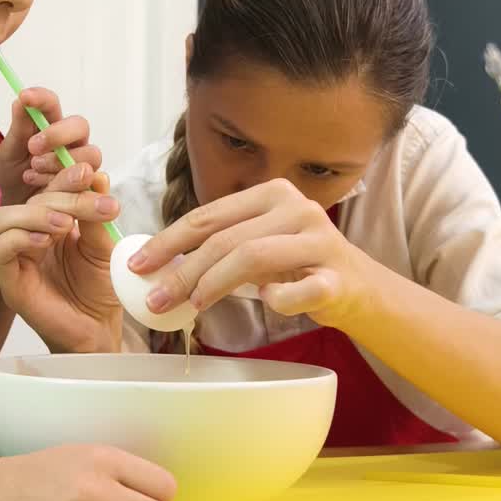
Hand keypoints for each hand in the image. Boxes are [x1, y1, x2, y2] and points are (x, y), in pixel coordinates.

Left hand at [0, 87, 102, 206]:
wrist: (18, 208)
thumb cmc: (16, 176)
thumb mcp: (10, 152)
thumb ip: (18, 127)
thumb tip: (21, 100)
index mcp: (51, 125)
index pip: (53, 103)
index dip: (42, 98)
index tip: (26, 97)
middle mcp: (71, 141)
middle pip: (80, 125)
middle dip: (57, 134)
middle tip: (33, 146)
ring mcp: (82, 163)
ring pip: (89, 154)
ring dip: (59, 162)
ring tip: (33, 171)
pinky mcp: (88, 185)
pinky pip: (90, 180)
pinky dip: (66, 184)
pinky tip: (44, 188)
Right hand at [0, 162, 122, 352]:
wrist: (101, 329)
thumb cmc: (101, 287)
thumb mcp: (104, 244)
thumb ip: (95, 214)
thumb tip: (96, 176)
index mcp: (46, 220)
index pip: (43, 186)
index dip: (60, 174)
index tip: (88, 172)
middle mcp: (24, 235)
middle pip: (24, 200)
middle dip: (59, 196)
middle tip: (94, 205)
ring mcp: (13, 259)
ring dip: (33, 214)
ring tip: (66, 225)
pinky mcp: (7, 282)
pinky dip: (19, 239)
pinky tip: (47, 242)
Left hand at [128, 178, 380, 328]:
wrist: (361, 290)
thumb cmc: (298, 266)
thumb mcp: (259, 243)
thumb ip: (221, 244)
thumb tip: (159, 264)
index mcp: (272, 194)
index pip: (207, 215)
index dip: (167, 241)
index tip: (138, 265)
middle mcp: (298, 208)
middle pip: (225, 238)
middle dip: (182, 271)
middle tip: (156, 300)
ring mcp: (321, 240)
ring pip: (252, 257)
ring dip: (214, 284)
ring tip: (193, 306)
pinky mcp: (337, 278)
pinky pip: (296, 291)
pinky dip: (276, 299)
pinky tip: (267, 302)